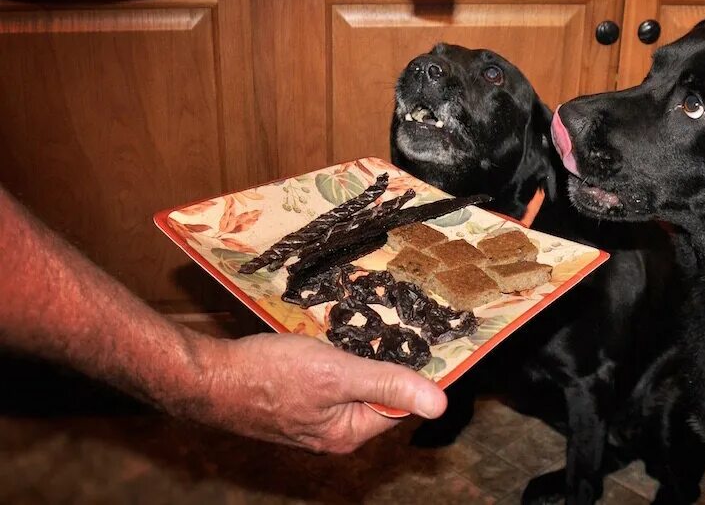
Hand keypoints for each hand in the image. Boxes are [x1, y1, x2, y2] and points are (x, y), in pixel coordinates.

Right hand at [178, 333, 446, 453]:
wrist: (207, 376)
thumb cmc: (268, 374)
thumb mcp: (338, 373)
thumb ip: (389, 385)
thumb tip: (440, 403)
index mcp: (348, 434)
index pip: (399, 404)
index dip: (406, 370)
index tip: (410, 339)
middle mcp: (331, 434)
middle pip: (375, 393)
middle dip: (374, 360)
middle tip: (372, 328)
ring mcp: (310, 419)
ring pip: (349, 382)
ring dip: (349, 357)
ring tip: (338, 334)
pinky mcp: (292, 402)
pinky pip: (325, 379)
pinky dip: (326, 358)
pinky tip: (314, 342)